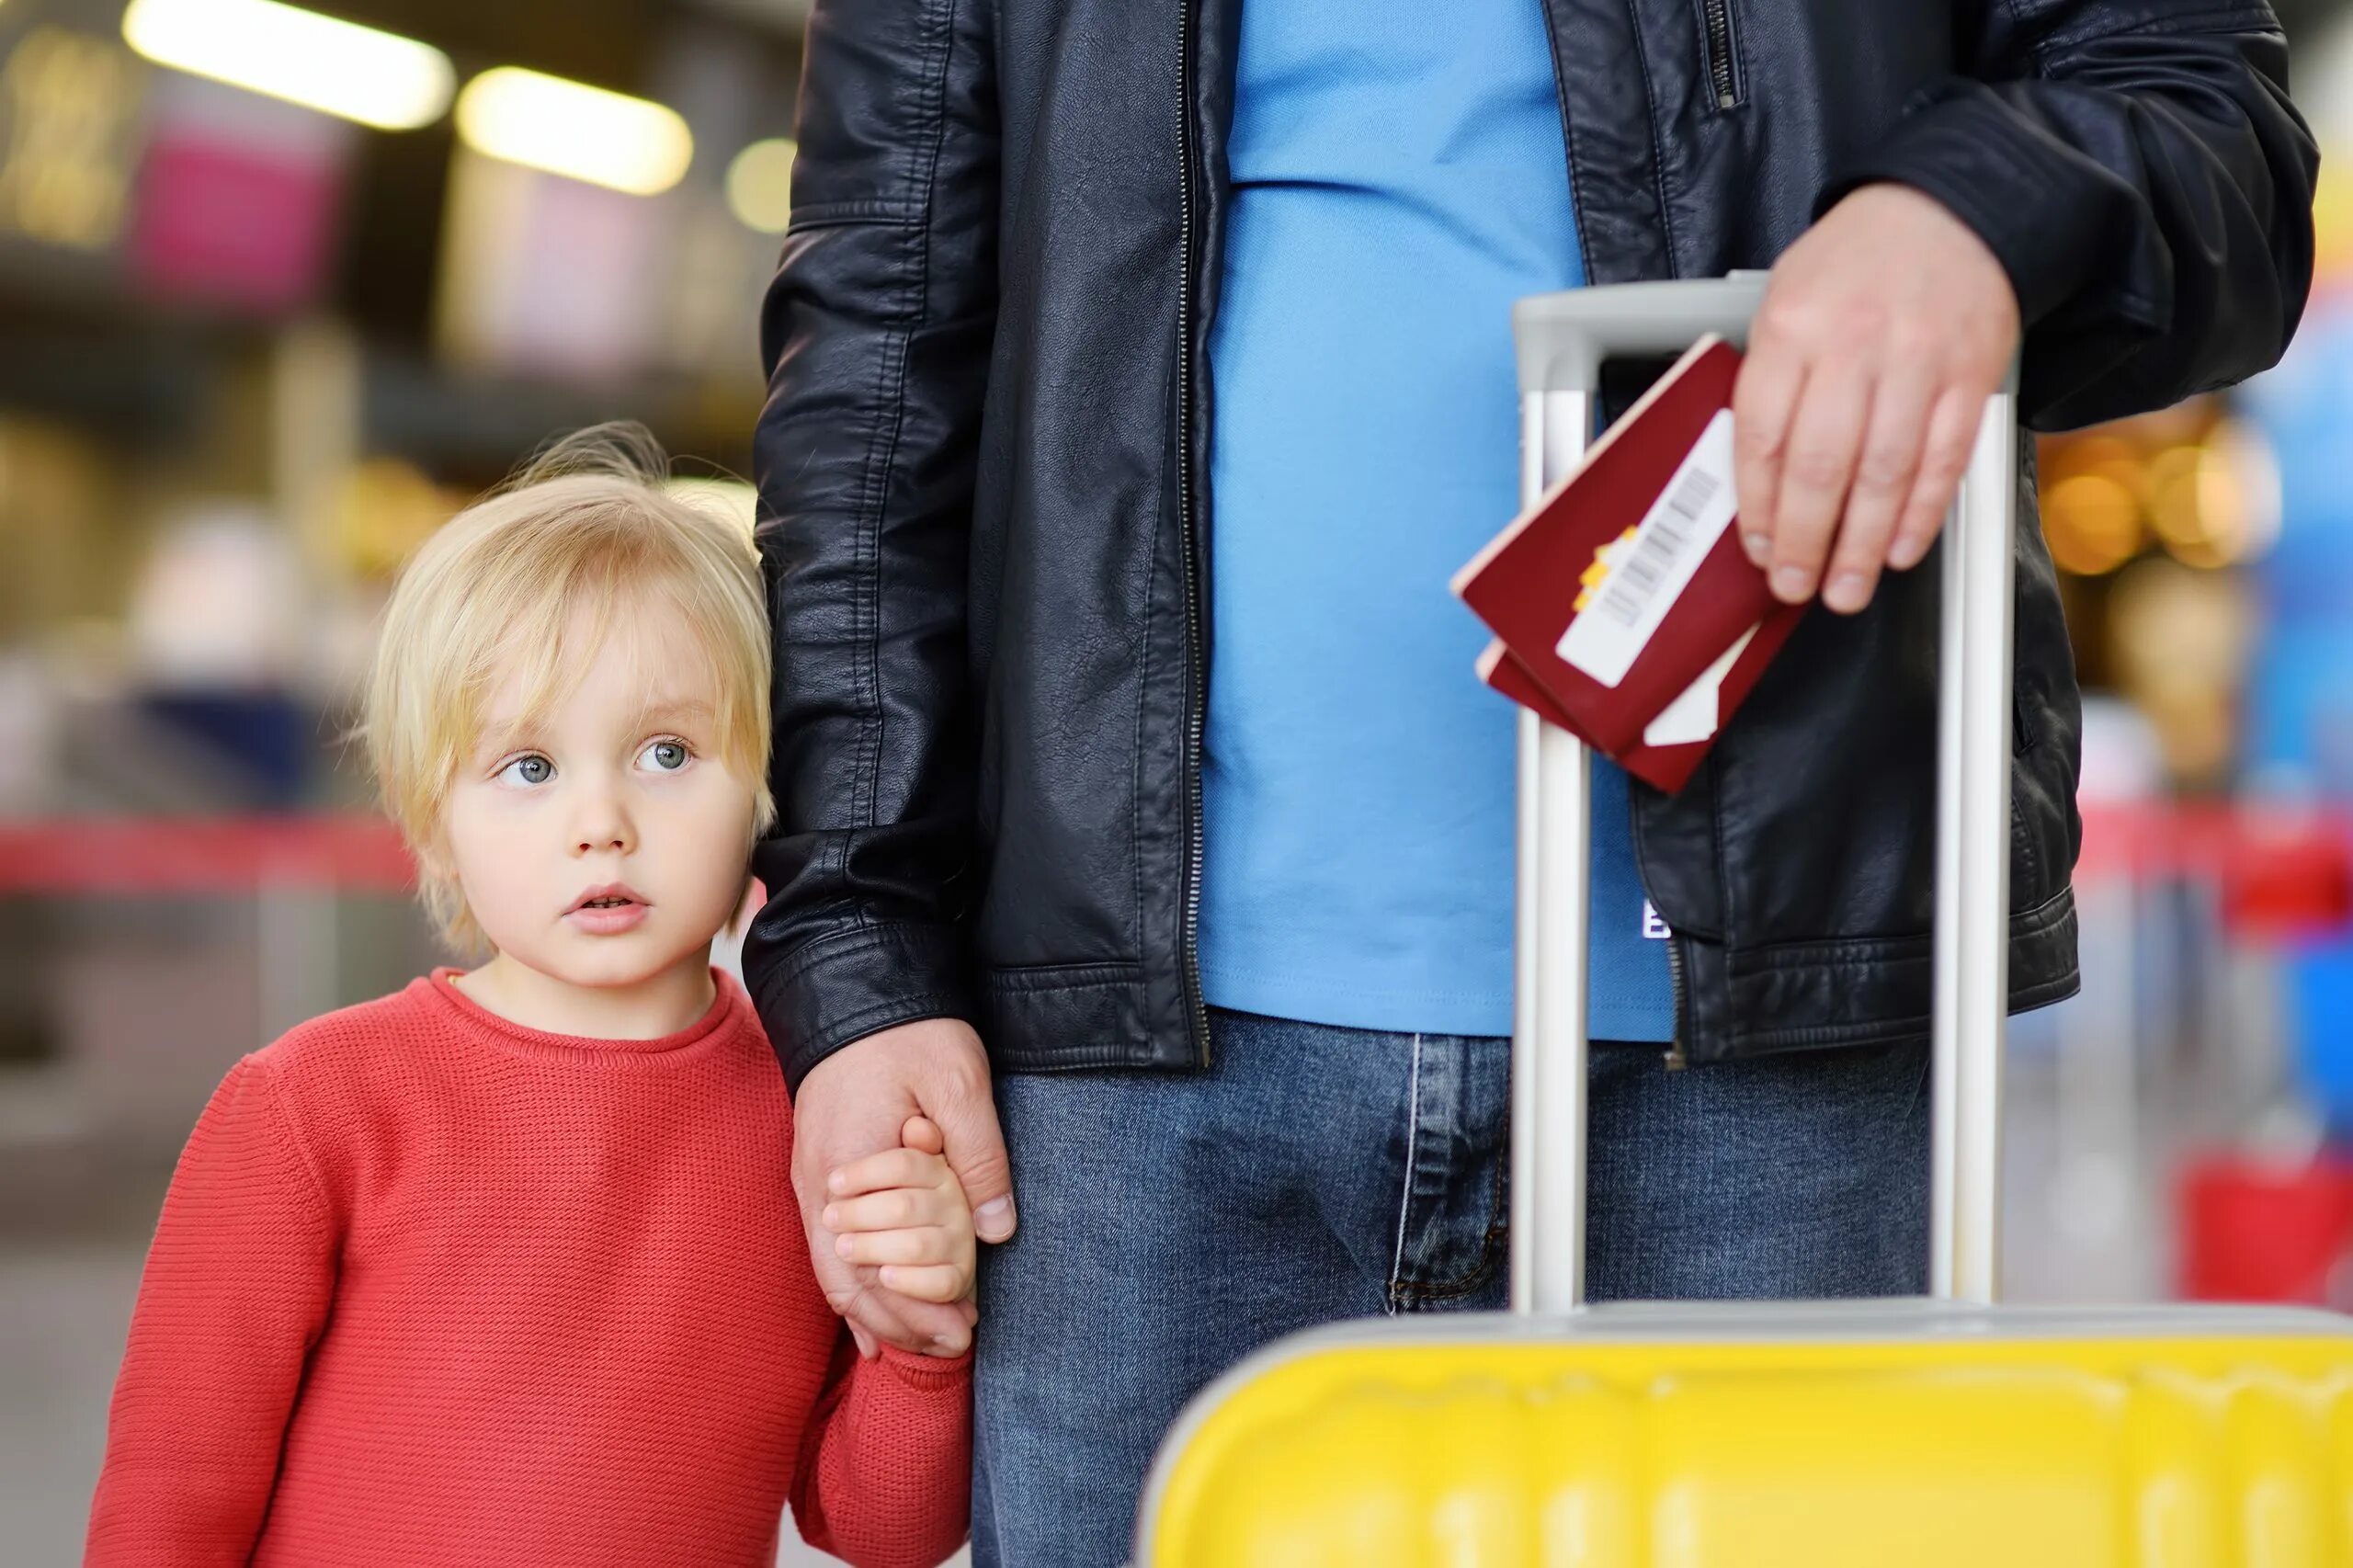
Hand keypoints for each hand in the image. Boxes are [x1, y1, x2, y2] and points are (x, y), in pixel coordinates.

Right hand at [791, 1017, 1012, 1357]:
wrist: (855, 987)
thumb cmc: (909, 1032)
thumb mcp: (960, 1085)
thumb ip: (979, 1159)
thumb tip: (996, 1234)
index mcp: (851, 1171)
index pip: (875, 1270)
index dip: (917, 1312)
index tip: (964, 1334)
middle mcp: (818, 1187)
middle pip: (848, 1283)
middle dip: (899, 1324)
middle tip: (953, 1348)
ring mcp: (810, 1181)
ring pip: (833, 1270)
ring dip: (877, 1310)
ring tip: (924, 1341)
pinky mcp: (817, 1171)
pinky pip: (827, 1247)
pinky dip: (853, 1285)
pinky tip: (873, 1315)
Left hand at [1733, 183, 2020, 614]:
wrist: (1949, 205)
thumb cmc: (1855, 263)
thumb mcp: (1786, 298)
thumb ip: (1771, 379)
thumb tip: (1756, 479)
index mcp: (1793, 326)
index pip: (1764, 435)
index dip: (1757, 506)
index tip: (1756, 549)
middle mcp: (1854, 344)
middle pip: (1820, 465)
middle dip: (1804, 541)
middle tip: (1795, 586)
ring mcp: (1917, 360)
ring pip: (1883, 473)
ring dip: (1862, 545)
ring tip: (1846, 589)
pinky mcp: (1970, 374)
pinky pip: (1944, 458)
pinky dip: (1922, 513)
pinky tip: (1901, 549)